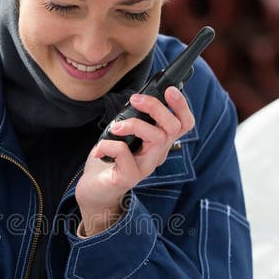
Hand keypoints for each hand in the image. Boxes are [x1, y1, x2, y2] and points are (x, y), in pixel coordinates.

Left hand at [75, 85, 194, 235]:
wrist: (95, 189)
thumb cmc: (110, 158)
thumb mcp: (124, 133)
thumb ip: (134, 118)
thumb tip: (137, 97)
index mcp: (159, 142)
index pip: (184, 124)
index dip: (182, 106)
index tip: (169, 89)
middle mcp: (157, 154)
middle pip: (173, 127)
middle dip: (156, 107)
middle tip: (135, 99)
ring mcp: (145, 167)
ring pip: (156, 138)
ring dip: (134, 124)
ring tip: (115, 127)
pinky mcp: (129, 177)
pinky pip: (125, 154)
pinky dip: (109, 145)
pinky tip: (99, 149)